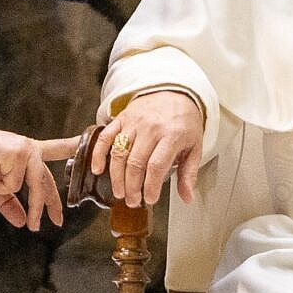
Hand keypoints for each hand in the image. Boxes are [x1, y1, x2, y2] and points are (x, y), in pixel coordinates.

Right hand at [0, 124, 74, 231]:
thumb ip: (9, 204)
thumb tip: (23, 222)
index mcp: (25, 152)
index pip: (53, 151)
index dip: (70, 148)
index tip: (87, 145)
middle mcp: (30, 149)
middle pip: (46, 181)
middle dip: (52, 205)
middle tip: (58, 222)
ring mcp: (27, 151)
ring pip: (35, 188)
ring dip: (34, 208)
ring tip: (33, 227)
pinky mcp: (20, 154)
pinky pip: (13, 185)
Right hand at [84, 90, 205, 206]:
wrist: (174, 92)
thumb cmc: (185, 122)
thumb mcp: (194, 146)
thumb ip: (189, 173)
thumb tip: (187, 198)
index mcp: (172, 135)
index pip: (157, 166)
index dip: (150, 186)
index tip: (149, 199)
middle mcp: (151, 128)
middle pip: (135, 162)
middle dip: (132, 187)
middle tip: (132, 201)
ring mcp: (134, 122)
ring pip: (119, 153)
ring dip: (117, 176)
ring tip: (120, 192)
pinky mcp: (121, 118)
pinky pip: (106, 137)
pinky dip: (99, 154)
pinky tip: (98, 169)